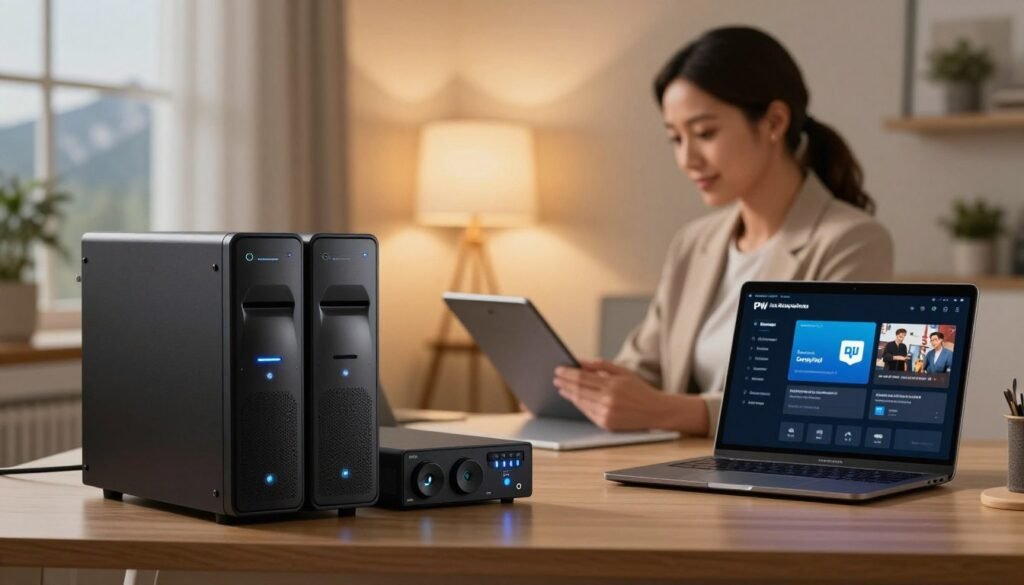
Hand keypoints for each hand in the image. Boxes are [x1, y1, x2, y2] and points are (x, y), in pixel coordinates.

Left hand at [553, 359, 671, 430]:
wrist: (656, 411)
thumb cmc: (639, 389)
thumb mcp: (623, 371)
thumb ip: (600, 365)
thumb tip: (579, 361)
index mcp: (612, 384)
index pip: (582, 378)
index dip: (567, 373)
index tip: (558, 369)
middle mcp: (608, 400)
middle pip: (578, 390)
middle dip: (564, 384)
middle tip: (555, 378)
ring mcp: (606, 414)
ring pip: (580, 402)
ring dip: (569, 395)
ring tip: (561, 388)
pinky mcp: (606, 424)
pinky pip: (587, 413)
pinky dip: (579, 404)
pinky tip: (574, 398)